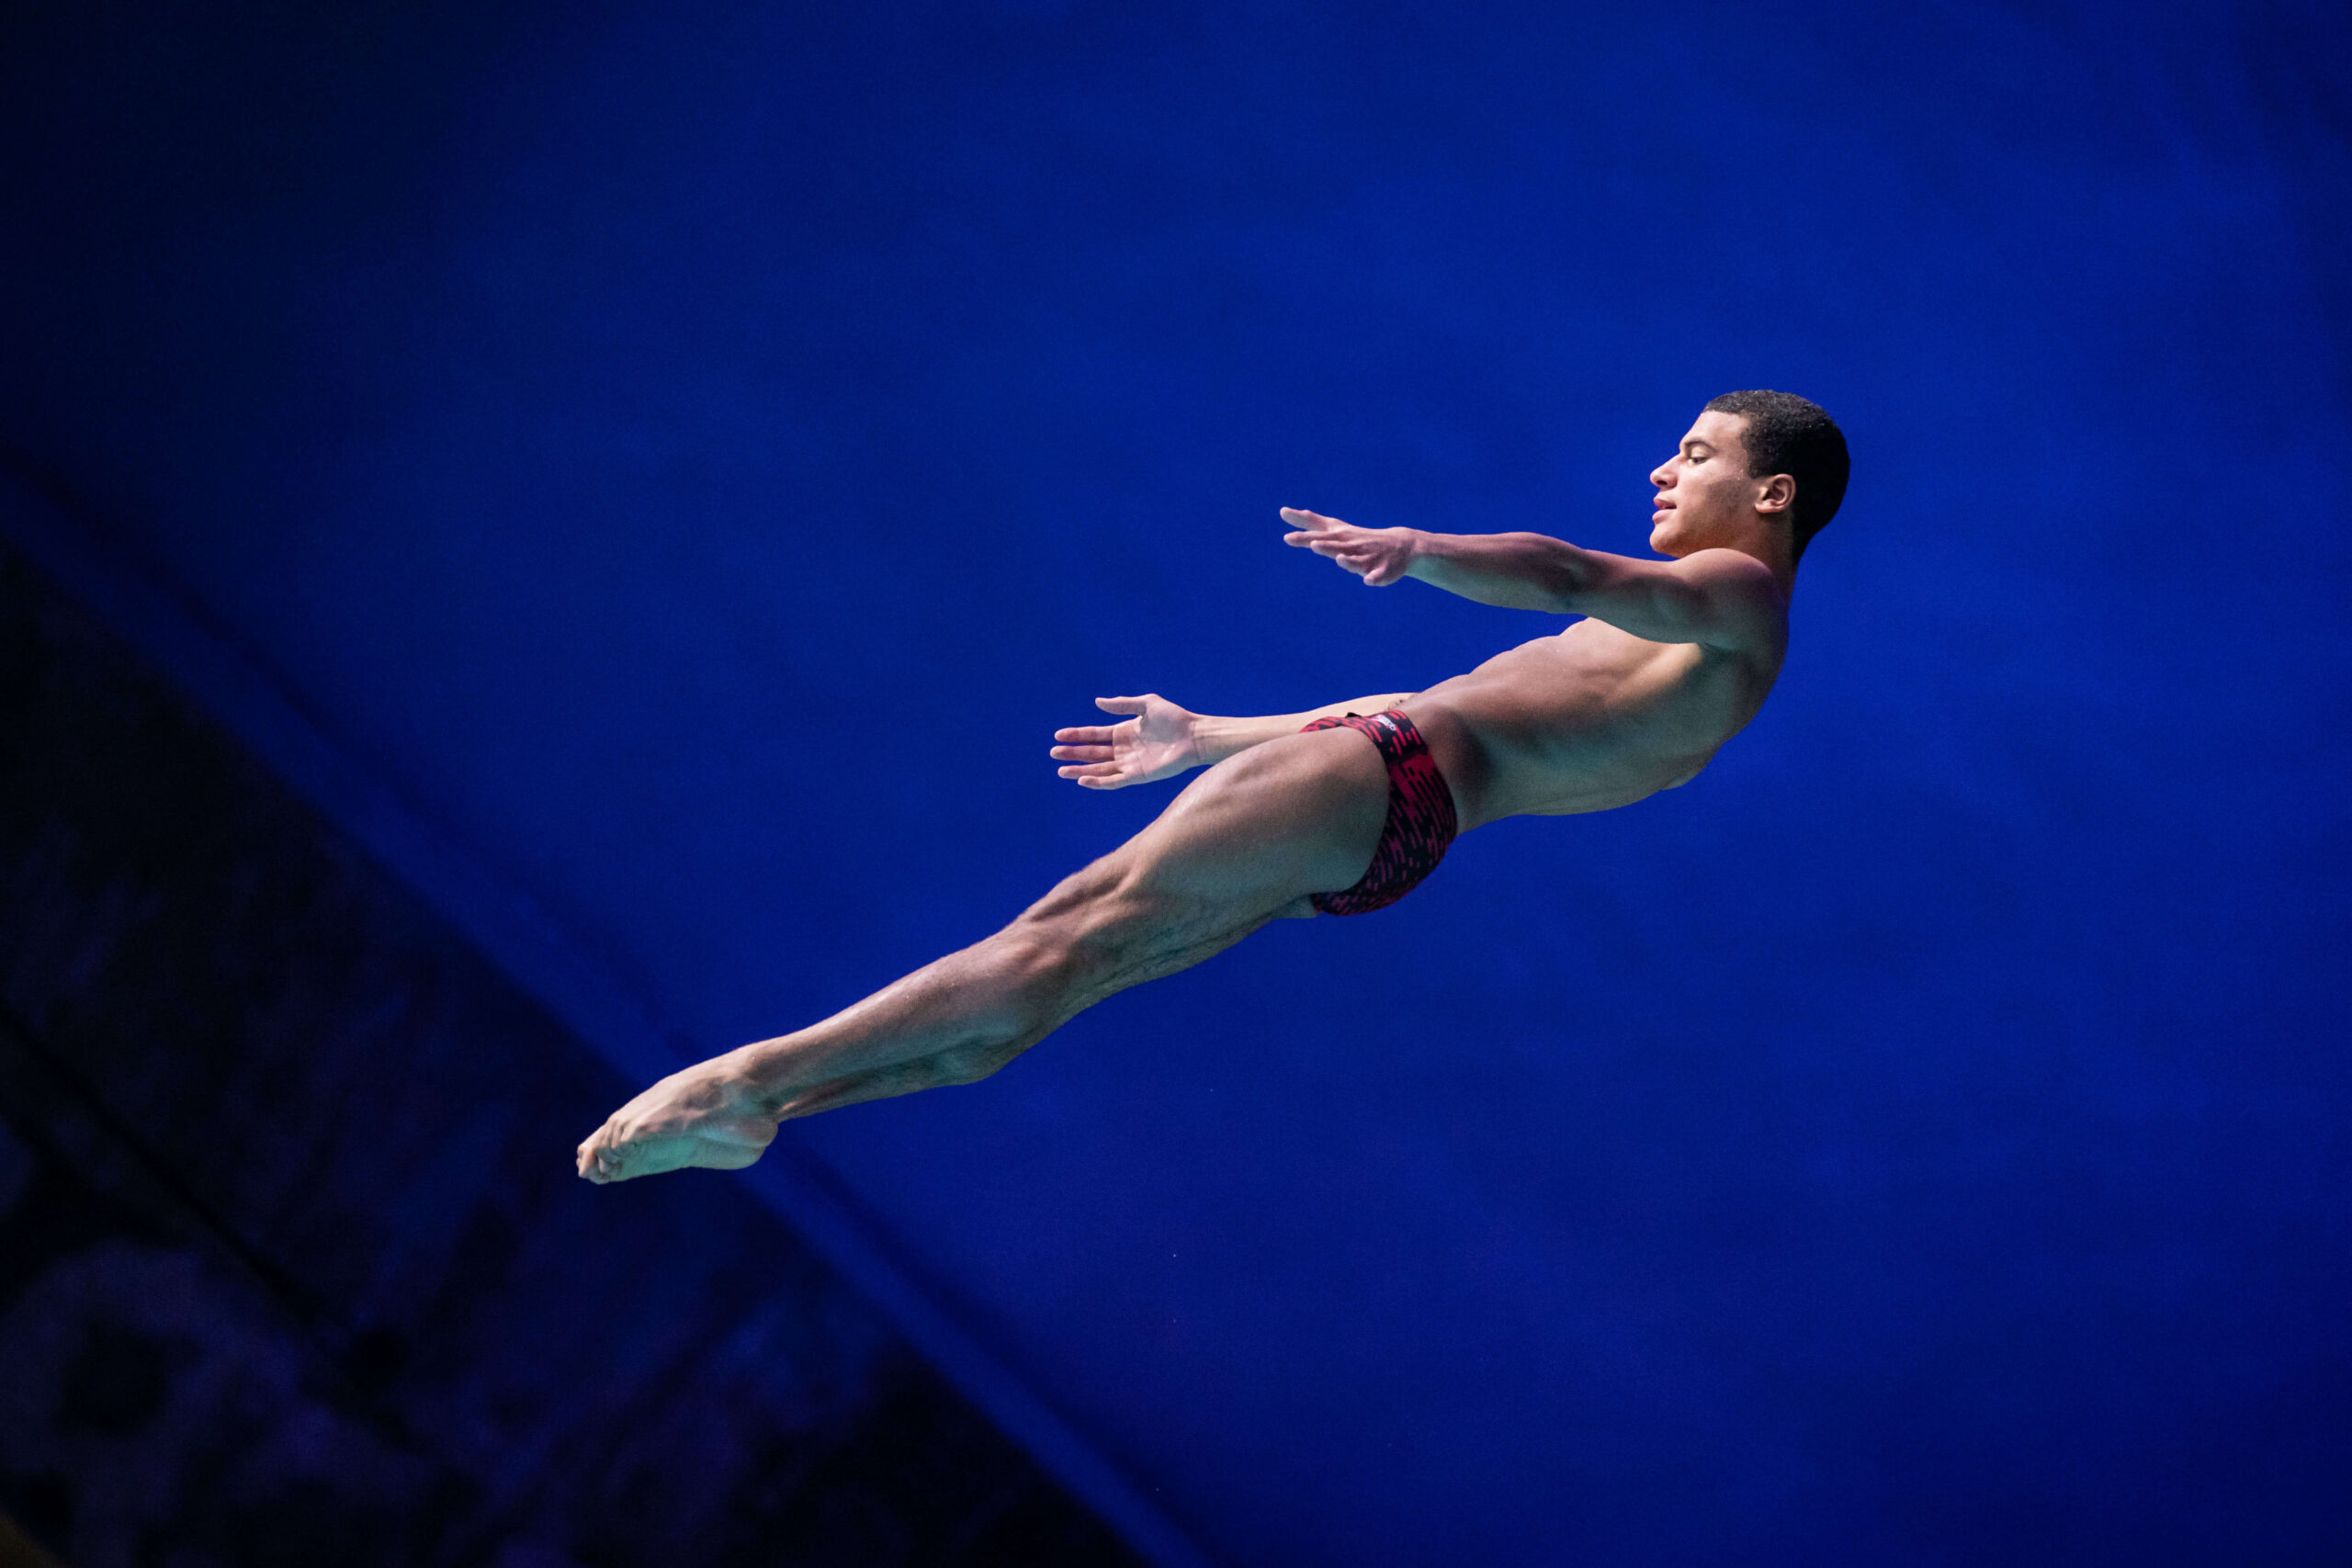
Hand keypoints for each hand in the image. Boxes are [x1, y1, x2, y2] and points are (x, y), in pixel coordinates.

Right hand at [1051, 694, 1203, 789]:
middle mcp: (1123, 749)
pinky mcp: (1138, 776)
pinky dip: (1099, 782)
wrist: (1194, 735)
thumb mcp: (1147, 704)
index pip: (1094, 735)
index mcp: (1123, 732)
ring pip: (1099, 769)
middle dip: (1073, 753)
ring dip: (1080, 770)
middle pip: (1092, 753)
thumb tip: (1097, 702)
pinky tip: (1084, 779)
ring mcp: (1130, 764)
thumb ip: (1122, 704)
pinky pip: (1114, 781)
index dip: (1076, 735)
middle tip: (1053, 753)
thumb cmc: (1174, 718)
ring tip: (1062, 771)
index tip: (1059, 735)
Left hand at [1280, 507, 1418, 586]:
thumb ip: (1309, 521)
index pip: (1319, 534)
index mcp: (1340, 537)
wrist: (1400, 545)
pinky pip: (1377, 576)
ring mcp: (1368, 558)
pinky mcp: (1382, 571)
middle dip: (1326, 546)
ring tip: (1340, 559)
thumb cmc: (1359, 538)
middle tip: (1313, 544)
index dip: (1303, 536)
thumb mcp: (1334, 528)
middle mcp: (1352, 546)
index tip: (1286, 536)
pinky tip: (1368, 580)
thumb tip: (1282, 511)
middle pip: (1336, 547)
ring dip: (1349, 561)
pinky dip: (1373, 578)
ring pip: (1357, 561)